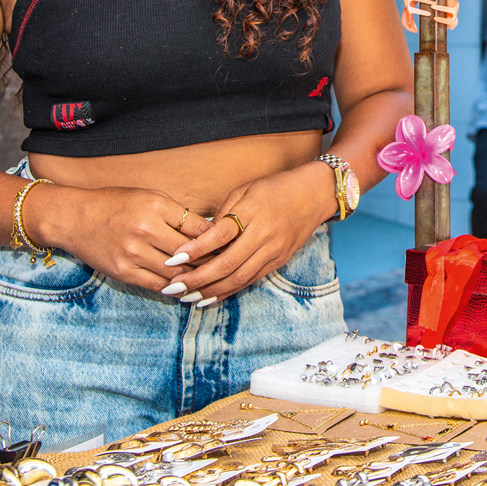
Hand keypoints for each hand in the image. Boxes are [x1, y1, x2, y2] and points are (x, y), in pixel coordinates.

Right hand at [38, 185, 213, 292]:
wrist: (73, 218)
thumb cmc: (116, 204)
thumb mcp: (149, 198)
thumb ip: (177, 214)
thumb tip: (211, 229)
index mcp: (156, 207)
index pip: (199, 227)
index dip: (219, 238)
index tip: (232, 244)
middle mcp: (145, 230)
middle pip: (191, 253)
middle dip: (212, 260)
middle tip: (229, 265)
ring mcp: (133, 254)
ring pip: (177, 273)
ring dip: (196, 277)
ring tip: (212, 279)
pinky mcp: (123, 272)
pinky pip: (157, 285)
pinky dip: (175, 288)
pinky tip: (187, 288)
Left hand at [163, 165, 337, 302]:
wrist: (315, 194)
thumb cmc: (276, 187)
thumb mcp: (245, 190)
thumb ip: (223, 214)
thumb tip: (200, 238)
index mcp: (252, 212)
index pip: (218, 236)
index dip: (194, 250)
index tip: (171, 260)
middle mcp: (263, 235)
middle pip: (226, 264)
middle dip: (197, 279)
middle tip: (173, 287)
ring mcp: (273, 251)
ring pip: (238, 278)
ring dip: (210, 291)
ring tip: (187, 298)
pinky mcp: (279, 261)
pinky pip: (250, 280)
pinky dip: (229, 291)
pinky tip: (210, 297)